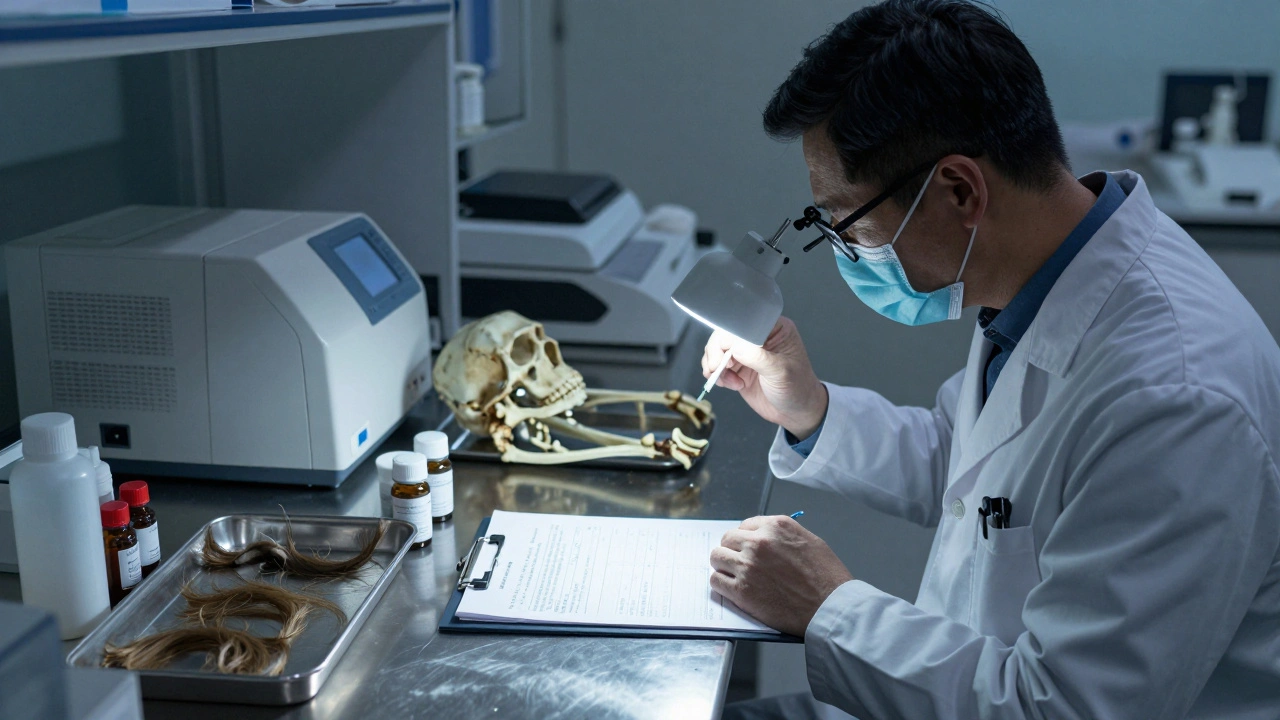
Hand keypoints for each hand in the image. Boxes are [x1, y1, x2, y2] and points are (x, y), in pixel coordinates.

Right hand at [700, 317, 827, 438]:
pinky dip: (716, 375)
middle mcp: (757, 338)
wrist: (796, 412)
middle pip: (726, 335)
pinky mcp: (738, 368)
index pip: (744, 323)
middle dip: (717, 351)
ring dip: (715, 365)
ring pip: (717, 349)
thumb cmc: (798, 388)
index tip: (725, 352)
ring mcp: (746, 353)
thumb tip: (734, 347)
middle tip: (716, 367)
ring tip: (726, 380)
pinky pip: (716, 365)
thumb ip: (758, 357)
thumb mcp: (781, 371)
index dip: (730, 335)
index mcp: (774, 329)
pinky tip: (729, 384)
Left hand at [709, 515, 852, 636]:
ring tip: (734, 575)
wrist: (831, 607)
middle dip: (732, 550)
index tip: (747, 547)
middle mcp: (758, 542)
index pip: (745, 525)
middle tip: (740, 562)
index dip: (745, 538)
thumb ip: (782, 536)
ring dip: (724, 565)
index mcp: (776, 527)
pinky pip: (716, 580)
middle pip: (727, 539)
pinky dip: (721, 583)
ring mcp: (747, 566)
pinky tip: (732, 588)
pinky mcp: (741, 591)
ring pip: (717, 557)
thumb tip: (765, 537)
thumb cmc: (827, 577)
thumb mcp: (809, 541)